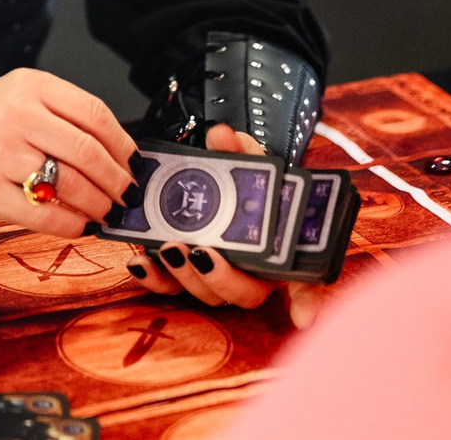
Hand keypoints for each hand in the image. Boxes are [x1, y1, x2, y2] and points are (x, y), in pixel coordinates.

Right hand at [0, 68, 137, 236]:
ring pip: (70, 185)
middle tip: (126, 193)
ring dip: (98, 205)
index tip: (133, 162)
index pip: (94, 113)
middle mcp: (15, 115)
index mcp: (29, 86)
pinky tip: (78, 224)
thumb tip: (117, 155)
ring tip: (105, 211)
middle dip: (116, 179)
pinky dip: (70, 224)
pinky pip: (44, 215)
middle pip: (87, 151)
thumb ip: (63, 118)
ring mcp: (0, 154)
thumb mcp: (18, 100)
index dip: (122, 143)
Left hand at [122, 124, 325, 327]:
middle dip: (222, 277)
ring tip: (170, 248)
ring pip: (209, 295)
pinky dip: (155, 278)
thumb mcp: (244, 158)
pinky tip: (142, 262)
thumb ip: (237, 148)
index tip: (302, 315)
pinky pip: (172, 288)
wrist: (216, 180)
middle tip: (202, 251)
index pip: (307, 281)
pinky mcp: (186, 276)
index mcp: (282, 247)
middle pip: (247, 293)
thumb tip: (221, 135)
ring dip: (187, 277)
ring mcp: (220, 276)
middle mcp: (255, 271)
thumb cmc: (241, 178)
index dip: (308, 302)